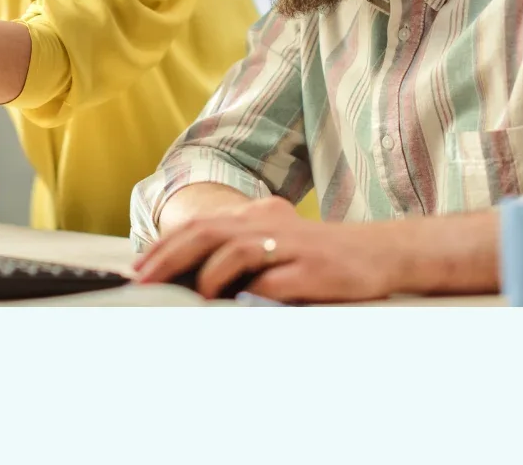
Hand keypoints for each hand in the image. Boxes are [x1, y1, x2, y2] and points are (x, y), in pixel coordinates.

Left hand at [132, 196, 411, 302]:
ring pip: (236, 250)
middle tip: (144, 282)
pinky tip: (236, 304)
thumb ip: (238, 258)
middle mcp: (270, 225)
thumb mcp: (277, 249)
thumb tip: (187, 280)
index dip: (165, 245)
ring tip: (195, 296)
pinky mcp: (313, 270)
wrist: (383, 253)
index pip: (201, 225)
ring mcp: (292, 246)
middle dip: (169, 257)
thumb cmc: (321, 259)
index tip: (139, 269)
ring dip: (208, 275)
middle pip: (209, 232)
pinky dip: (250, 292)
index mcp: (258, 217)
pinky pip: (273, 281)